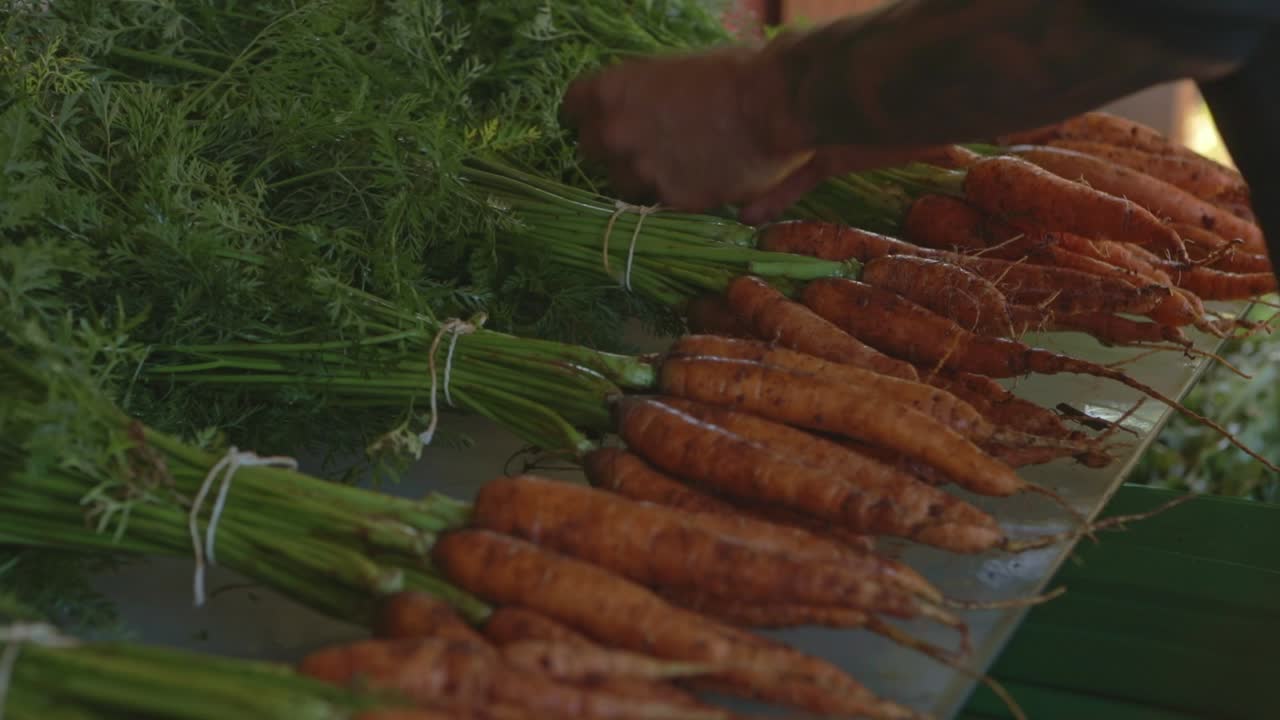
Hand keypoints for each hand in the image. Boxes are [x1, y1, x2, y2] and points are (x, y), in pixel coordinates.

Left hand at [562, 47, 945, 223]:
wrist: (776, 103)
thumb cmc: (732, 72)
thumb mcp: (672, 68)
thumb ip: (640, 92)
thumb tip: (632, 109)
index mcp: (609, 90)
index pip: (571, 110)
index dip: (589, 115)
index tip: (602, 119)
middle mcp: (614, 133)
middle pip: (590, 151)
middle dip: (613, 149)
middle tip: (643, 144)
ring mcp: (640, 170)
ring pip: (620, 184)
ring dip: (640, 177)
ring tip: (675, 164)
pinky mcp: (670, 198)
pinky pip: (658, 201)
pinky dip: (674, 193)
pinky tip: (699, 176)